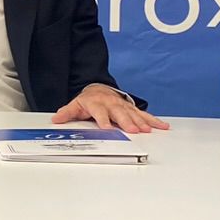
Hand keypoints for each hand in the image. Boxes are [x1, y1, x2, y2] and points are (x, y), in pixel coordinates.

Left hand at [51, 83, 169, 133]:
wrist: (99, 89)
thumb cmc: (88, 100)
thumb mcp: (75, 105)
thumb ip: (67, 113)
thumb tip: (56, 119)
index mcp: (98, 103)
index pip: (100, 112)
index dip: (104, 120)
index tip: (107, 128)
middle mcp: (112, 104)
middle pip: (120, 113)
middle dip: (127, 121)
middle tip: (133, 130)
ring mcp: (124, 106)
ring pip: (134, 114)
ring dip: (142, 122)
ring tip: (149, 130)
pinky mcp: (132, 109)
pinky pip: (144, 114)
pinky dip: (154, 120)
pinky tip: (163, 126)